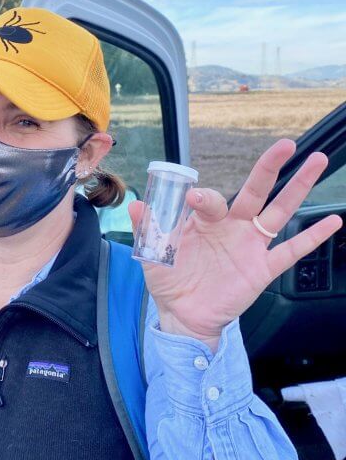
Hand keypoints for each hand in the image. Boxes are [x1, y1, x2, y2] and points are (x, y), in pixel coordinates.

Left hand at [128, 139, 342, 347]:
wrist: (182, 315)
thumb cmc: (169, 280)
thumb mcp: (153, 253)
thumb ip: (148, 228)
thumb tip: (134, 204)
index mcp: (205, 220)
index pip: (212, 200)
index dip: (204, 198)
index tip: (193, 199)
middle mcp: (232, 226)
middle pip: (256, 191)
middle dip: (270, 167)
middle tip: (286, 144)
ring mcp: (250, 245)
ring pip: (279, 211)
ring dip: (298, 187)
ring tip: (317, 161)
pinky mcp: (262, 268)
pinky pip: (291, 250)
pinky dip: (312, 237)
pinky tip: (333, 222)